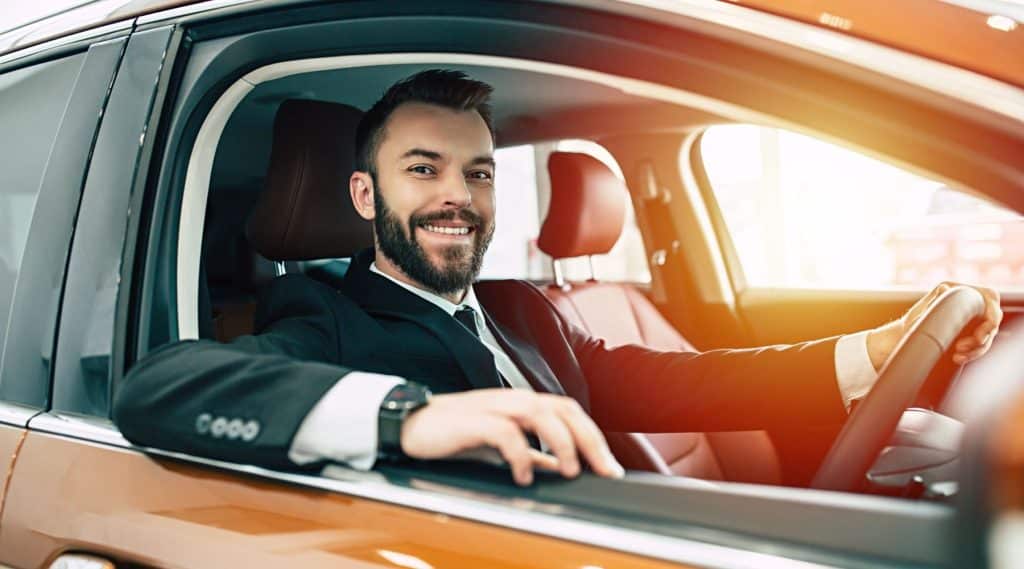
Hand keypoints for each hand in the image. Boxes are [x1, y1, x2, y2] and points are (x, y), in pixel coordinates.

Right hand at [399, 388, 624, 485]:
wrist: (411, 424)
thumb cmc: (456, 433)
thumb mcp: (501, 445)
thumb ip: (532, 454)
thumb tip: (562, 469)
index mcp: (524, 404)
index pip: (570, 413)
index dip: (594, 438)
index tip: (611, 469)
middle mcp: (514, 400)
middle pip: (564, 410)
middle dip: (589, 440)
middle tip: (604, 471)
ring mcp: (494, 407)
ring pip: (541, 414)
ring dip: (561, 443)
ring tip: (571, 471)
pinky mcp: (473, 421)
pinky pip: (505, 433)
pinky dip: (520, 454)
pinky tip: (524, 476)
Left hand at [867, 282, 1002, 370]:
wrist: (903, 339)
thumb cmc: (911, 323)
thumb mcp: (924, 310)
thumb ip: (937, 300)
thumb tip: (944, 289)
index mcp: (958, 290)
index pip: (989, 299)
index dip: (991, 318)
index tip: (980, 336)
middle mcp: (968, 302)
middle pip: (991, 321)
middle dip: (981, 338)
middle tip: (962, 348)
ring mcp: (971, 319)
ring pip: (987, 336)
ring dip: (976, 349)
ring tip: (957, 355)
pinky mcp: (970, 334)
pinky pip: (981, 345)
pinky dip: (973, 354)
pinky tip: (958, 358)